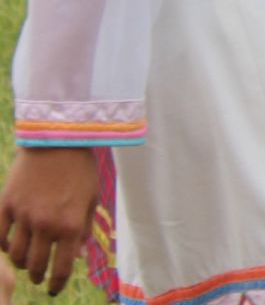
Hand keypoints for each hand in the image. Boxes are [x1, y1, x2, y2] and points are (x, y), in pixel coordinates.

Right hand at [0, 146, 97, 295]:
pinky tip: (9, 246)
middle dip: (37, 276)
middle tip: (38, 277)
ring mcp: (23, 216)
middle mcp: (45, 225)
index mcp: (70, 226)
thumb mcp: (91, 199)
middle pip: (35, 265)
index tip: (54, 289)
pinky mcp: (6, 205)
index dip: (57, 283)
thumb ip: (84, 229)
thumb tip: (79, 255)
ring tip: (26, 262)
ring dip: (21, 263)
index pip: (62, 267)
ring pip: (15, 255)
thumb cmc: (80, 170)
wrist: (58, 141)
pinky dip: (3, 246)